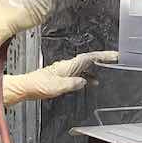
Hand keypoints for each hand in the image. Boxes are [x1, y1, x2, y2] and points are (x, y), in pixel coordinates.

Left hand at [2, 51, 117, 104]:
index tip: (114, 55)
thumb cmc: (38, 86)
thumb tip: (84, 82)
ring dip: (96, 68)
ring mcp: (64, 70)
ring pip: (84, 67)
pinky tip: (90, 83)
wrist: (26, 87)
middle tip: (115, 59)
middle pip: (89, 60)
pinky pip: (79, 74)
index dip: (103, 56)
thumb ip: (72, 84)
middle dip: (103, 59)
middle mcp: (67, 66)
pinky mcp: (61, 76)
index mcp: (67, 66)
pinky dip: (87, 77)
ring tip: (107, 71)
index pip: (89, 58)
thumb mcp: (57, 87)